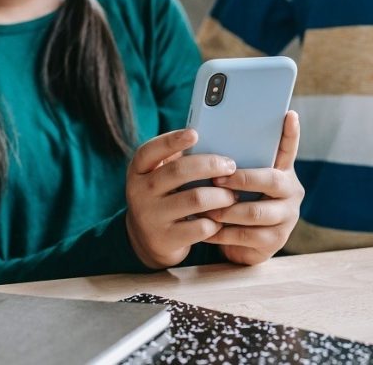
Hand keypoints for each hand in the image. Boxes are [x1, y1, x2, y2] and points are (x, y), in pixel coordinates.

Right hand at [125, 129, 237, 268]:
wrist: (147, 239)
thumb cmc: (164, 197)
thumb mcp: (161, 178)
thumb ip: (178, 161)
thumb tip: (216, 142)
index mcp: (138, 170)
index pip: (150, 150)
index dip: (172, 140)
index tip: (195, 133)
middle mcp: (139, 192)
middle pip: (179, 171)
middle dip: (211, 165)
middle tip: (231, 166)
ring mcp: (151, 217)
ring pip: (196, 199)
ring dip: (221, 195)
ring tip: (233, 195)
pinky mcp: (166, 239)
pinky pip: (200, 227)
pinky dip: (217, 221)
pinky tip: (223, 218)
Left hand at [205, 111, 303, 264]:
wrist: (240, 245)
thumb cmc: (236, 204)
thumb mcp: (237, 183)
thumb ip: (233, 166)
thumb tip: (204, 142)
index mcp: (283, 172)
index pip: (288, 149)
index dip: (290, 133)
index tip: (289, 114)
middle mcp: (291, 192)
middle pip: (272, 181)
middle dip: (242, 179)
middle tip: (217, 180)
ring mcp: (287, 218)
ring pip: (255, 212)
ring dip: (227, 210)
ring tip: (207, 208)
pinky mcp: (276, 241)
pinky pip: (246, 235)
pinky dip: (222, 232)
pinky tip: (207, 229)